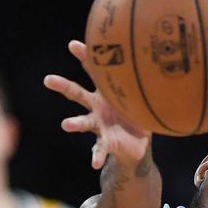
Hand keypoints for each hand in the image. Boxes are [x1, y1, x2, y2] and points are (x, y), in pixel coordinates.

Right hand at [44, 40, 150, 169]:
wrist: (138, 143)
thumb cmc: (137, 113)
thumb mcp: (140, 95)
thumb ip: (143, 81)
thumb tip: (159, 58)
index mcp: (105, 91)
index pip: (93, 70)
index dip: (83, 56)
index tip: (73, 45)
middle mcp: (97, 106)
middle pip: (76, 93)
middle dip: (63, 86)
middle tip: (48, 80)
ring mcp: (99, 124)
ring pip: (84, 121)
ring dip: (75, 123)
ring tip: (66, 124)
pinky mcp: (106, 142)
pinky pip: (100, 148)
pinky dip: (96, 155)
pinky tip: (94, 163)